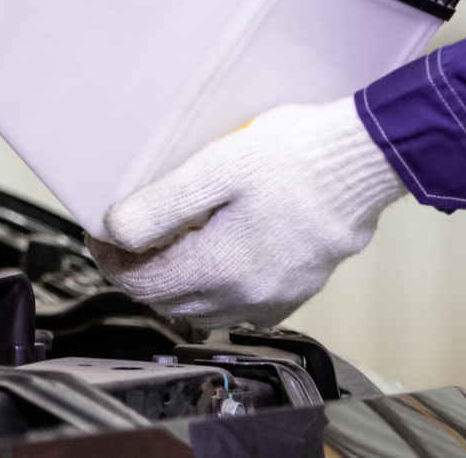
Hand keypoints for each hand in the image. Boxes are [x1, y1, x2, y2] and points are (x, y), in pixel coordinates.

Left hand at [85, 97, 405, 328]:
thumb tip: (116, 229)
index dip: (109, 259)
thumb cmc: (299, 155)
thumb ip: (162, 204)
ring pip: (202, 311)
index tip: (101, 234)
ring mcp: (276, 296)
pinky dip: (213, 290)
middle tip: (126, 235)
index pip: (141, 283)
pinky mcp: (297, 288)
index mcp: (223, 266)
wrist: (364, 159)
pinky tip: (214, 255)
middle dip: (137, 271)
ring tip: (165, 243)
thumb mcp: (216, 167)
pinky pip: (239, 307)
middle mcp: (249, 294)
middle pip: (167, 302)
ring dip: (173, 284)